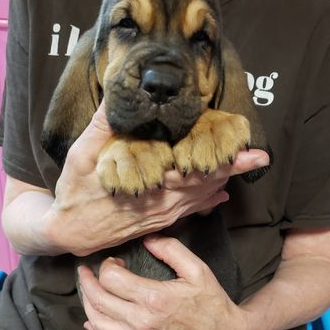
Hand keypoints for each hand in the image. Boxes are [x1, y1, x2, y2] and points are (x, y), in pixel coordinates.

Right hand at [44, 102, 269, 255]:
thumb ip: (103, 128)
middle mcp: (161, 202)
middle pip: (205, 183)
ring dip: (223, 182)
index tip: (248, 150)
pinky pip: (189, 211)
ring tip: (246, 169)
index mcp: (148, 182)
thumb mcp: (82, 155)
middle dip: (233, 169)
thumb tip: (119, 98)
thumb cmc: (75, 191)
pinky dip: (207, 202)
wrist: (69, 231)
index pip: (194, 169)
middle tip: (260, 158)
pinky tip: (221, 195)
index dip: (222, 160)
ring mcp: (161, 214)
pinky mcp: (158, 221)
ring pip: (200, 198)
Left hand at [79, 236, 250, 329]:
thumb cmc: (211, 299)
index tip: (115, 261)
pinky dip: (95, 328)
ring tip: (88, 289)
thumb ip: (170, 249)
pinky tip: (92, 318)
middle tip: (86, 270)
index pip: (111, 279)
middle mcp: (141, 322)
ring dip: (87, 303)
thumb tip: (146, 239)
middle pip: (98, 300)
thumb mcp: (196, 268)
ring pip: (97, 322)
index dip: (107, 266)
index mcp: (153, 298)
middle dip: (87, 281)